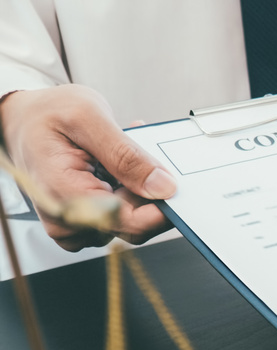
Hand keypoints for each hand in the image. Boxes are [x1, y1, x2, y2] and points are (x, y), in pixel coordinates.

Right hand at [0, 85, 174, 250]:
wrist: (19, 121)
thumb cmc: (44, 115)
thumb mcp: (88, 117)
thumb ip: (127, 154)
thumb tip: (163, 186)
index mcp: (65, 195)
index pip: (130, 223)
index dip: (160, 208)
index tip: (174, 185)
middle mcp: (68, 219)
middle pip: (133, 225)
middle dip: (146, 190)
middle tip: (140, 153)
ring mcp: (74, 225)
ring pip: (130, 221)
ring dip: (136, 189)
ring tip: (121, 154)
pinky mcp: (82, 223)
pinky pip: (119, 218)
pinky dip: (127, 194)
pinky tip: (117, 170)